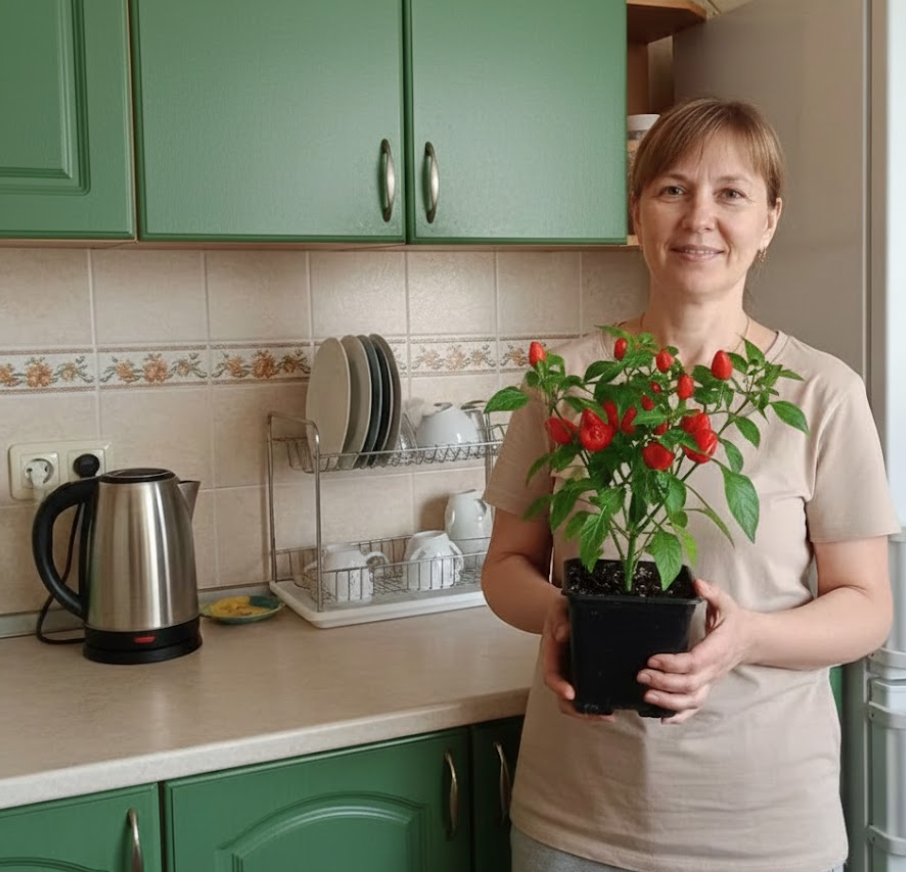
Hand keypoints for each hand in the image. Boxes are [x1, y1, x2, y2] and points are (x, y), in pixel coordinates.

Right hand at [541, 594, 615, 722]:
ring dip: (592, 711)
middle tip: (601, 714)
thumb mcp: (558, 608)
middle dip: (580, 711)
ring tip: (611, 714)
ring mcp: (574, 674)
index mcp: (552, 655)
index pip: (551, 676)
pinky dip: (602, 701)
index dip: (559, 687)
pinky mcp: (588, 674)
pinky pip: (592, 692)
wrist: (567, 610)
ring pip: (579, 700)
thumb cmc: (561, 609)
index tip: (570, 694)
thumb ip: (559, 618)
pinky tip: (617, 702)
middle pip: (564, 698)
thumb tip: (563, 634)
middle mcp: (562, 669)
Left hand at [637, 577, 752, 724]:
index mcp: (717, 649)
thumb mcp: (725, 602)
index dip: (672, 664)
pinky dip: (680, 716)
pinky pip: (695, 707)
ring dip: (669, 702)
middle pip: (690, 684)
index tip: (652, 659)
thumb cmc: (734, 621)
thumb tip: (697, 582)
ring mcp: (711, 681)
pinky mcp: (707, 687)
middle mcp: (714, 669)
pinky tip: (662, 718)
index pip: (694, 662)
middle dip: (664, 683)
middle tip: (641, 676)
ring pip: (692, 700)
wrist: (752, 640)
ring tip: (646, 697)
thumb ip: (711, 592)